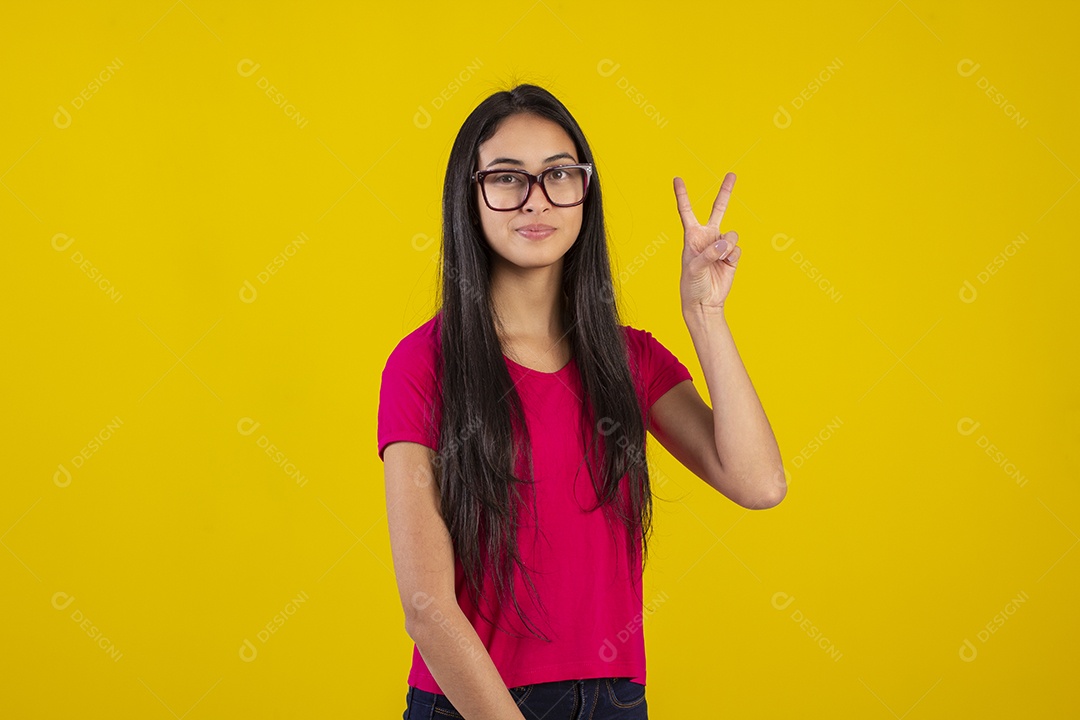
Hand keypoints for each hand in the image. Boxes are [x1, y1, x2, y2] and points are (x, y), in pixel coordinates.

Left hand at [673, 172, 740, 314]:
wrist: (704, 301)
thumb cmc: (692, 284)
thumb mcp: (694, 268)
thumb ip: (709, 253)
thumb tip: (726, 242)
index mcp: (692, 236)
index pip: (686, 211)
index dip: (682, 195)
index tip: (677, 179)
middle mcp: (708, 236)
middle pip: (718, 209)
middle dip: (726, 191)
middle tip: (732, 174)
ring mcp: (721, 245)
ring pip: (732, 234)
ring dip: (728, 245)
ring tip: (719, 258)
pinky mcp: (732, 256)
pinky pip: (737, 248)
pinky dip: (733, 256)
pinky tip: (726, 264)